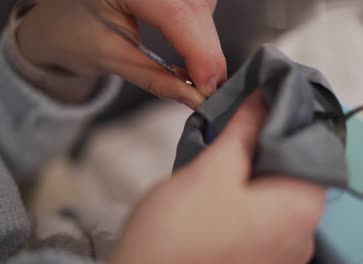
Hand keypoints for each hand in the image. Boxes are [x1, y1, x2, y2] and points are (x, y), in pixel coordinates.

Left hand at [16, 0, 226, 107]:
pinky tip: (196, 47)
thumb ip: (157, 79)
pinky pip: (198, 2)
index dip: (199, 50)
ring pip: (202, 4)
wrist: (57, 21)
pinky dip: (201, 28)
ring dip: (207, 39)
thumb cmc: (70, 35)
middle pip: (194, 7)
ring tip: (201, 72)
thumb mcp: (111, 59)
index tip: (209, 86)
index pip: (174, 12)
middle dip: (207, 49)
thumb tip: (196, 97)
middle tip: (210, 88)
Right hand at [110, 91, 325, 263]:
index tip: (264, 102)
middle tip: (239, 127)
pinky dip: (251, 198)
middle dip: (268, 146)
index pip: (313, 147)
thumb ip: (245, 129)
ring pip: (278, 195)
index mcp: (301, 209)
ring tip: (228, 156)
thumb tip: (264, 98)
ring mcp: (283, 254)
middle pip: (295, 171)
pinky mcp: (262, 261)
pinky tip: (226, 189)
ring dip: (257, 172)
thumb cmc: (180, 232)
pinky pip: (266, 218)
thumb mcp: (214, 169)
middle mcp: (303, 235)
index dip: (287, 119)